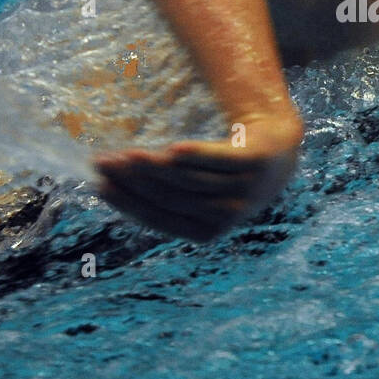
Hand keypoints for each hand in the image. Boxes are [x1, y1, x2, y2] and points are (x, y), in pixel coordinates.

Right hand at [93, 113, 303, 241]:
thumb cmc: (226, 174)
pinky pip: (220, 160)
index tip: (99, 185)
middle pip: (172, 197)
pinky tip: (171, 150)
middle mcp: (227, 214)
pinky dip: (197, 156)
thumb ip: (164, 195)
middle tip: (103, 163)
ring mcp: (245, 188)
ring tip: (125, 154)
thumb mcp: (198, 193)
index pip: (161, 218)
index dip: (129, 204)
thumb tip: (104, 185)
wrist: (279, 148)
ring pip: (190, 179)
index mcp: (207, 230)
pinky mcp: (256, 161)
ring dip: (154, 168)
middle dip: (134, 182)